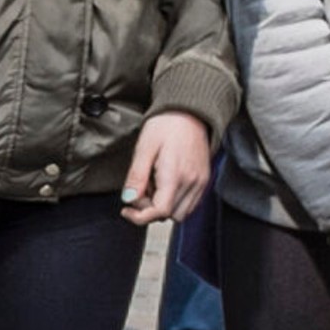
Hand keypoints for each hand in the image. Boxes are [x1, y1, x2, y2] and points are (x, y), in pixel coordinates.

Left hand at [120, 109, 212, 225]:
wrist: (190, 112)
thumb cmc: (166, 125)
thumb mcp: (144, 148)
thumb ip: (136, 176)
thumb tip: (129, 199)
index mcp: (176, 175)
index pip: (160, 212)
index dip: (139, 216)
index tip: (126, 210)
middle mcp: (193, 182)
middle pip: (169, 215)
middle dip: (150, 209)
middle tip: (141, 188)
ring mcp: (201, 182)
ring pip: (180, 213)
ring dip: (164, 206)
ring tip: (154, 184)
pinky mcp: (204, 180)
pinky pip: (190, 203)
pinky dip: (175, 201)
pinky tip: (166, 184)